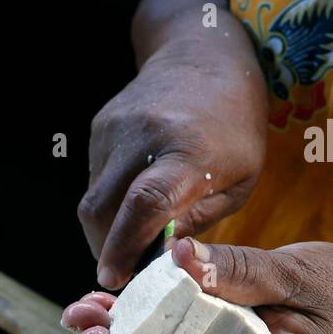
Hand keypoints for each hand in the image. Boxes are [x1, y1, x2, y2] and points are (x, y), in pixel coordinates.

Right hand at [80, 41, 266, 289]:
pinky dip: (109, 202)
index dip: (125, 245)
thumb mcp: (240, 180)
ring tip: (131, 237)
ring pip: (92, 200)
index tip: (114, 278)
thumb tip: (159, 261)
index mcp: (189, 150)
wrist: (202, 56)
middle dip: (106, 250)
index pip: (146, 202)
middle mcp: (144, 136)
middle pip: (103, 208)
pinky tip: (132, 198)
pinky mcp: (99, 127)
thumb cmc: (234, 127)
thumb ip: (197, 221)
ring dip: (105, 229)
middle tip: (123, 272)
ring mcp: (115, 130)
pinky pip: (95, 180)